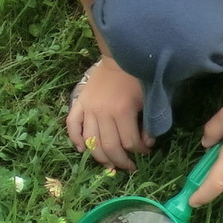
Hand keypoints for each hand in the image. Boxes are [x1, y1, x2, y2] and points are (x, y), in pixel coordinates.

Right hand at [65, 57, 150, 171]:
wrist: (120, 56)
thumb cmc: (138, 77)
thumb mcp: (150, 99)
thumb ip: (150, 123)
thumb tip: (147, 143)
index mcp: (123, 110)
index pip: (130, 142)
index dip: (140, 151)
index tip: (146, 151)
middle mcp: (103, 112)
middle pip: (109, 147)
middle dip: (121, 161)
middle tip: (130, 167)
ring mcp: (88, 108)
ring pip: (91, 141)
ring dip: (100, 157)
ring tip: (110, 164)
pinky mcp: (79, 103)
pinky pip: (72, 125)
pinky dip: (75, 139)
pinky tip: (82, 150)